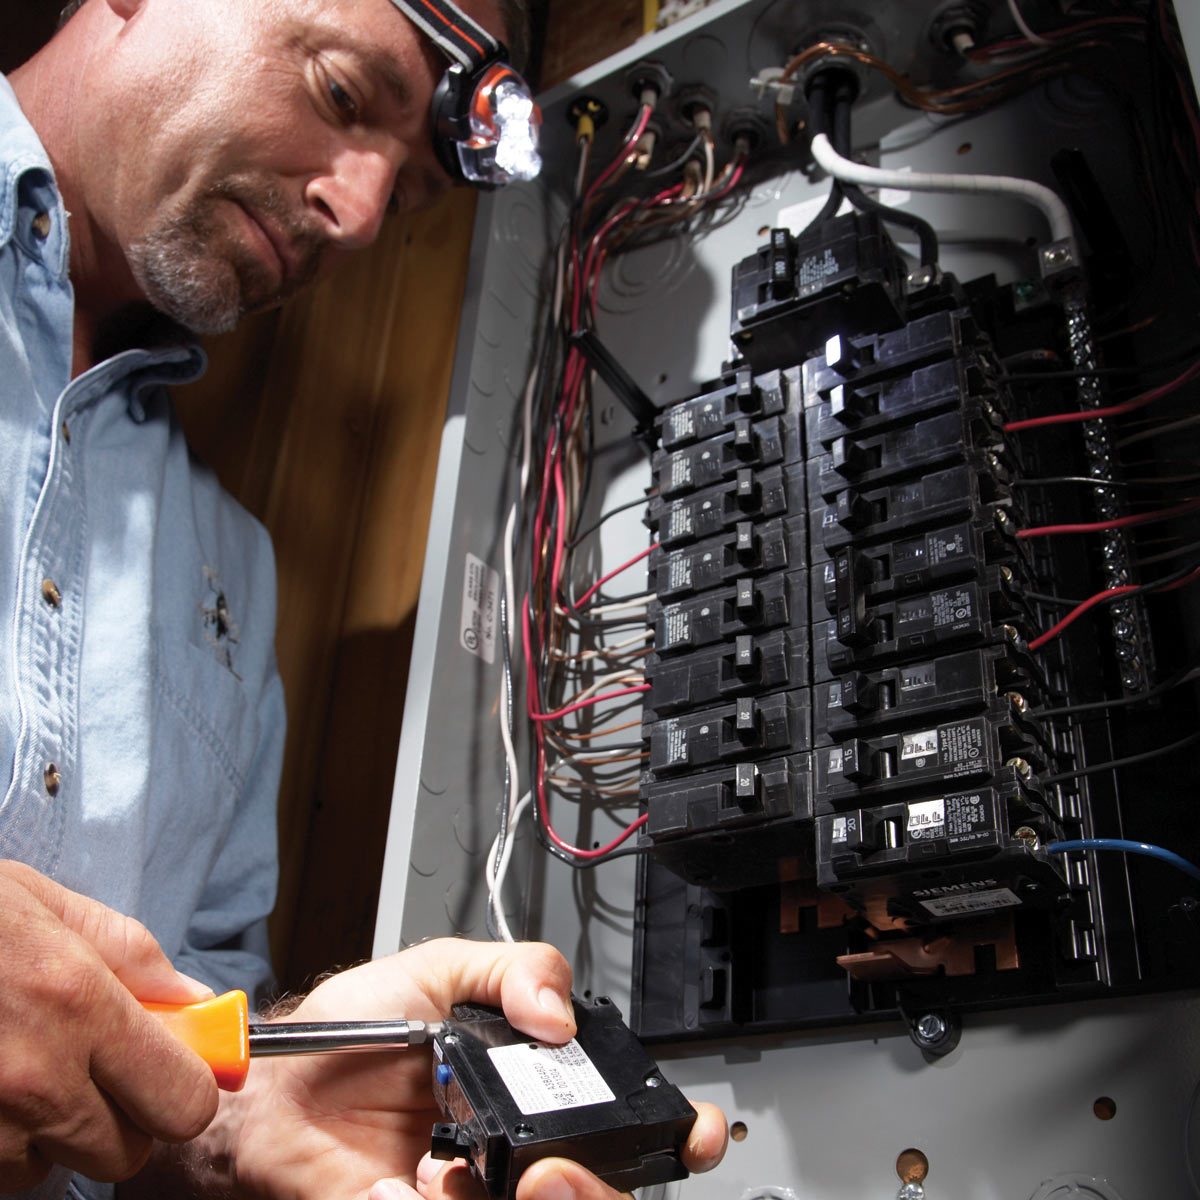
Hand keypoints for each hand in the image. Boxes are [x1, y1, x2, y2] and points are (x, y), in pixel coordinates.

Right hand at [0, 860, 218, 1187]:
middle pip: (125, 1153)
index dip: (187, 1092)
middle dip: (123, 1118)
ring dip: (50, 1134)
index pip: (183, 1101)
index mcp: (78, 1007)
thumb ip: (132, 956)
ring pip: (52, 1168)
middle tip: (97, 1072)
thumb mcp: (46, 906)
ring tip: (18, 1069)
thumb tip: (194, 999)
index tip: (177, 1074)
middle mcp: (35, 1080)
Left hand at [230, 939, 725, 1199]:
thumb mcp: (433, 971)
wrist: (265, 1093)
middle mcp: (510, 1155)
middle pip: (596, 1188)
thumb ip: (510, 970)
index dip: (666, 1131)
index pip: (617, 1118)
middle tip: (558, 1168)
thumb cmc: (344, 1033)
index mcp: (525, 1088)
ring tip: (522, 1181)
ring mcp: (469, 1199)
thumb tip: (564, 1017)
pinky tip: (416, 1188)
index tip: (686, 1134)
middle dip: (600, 1187)